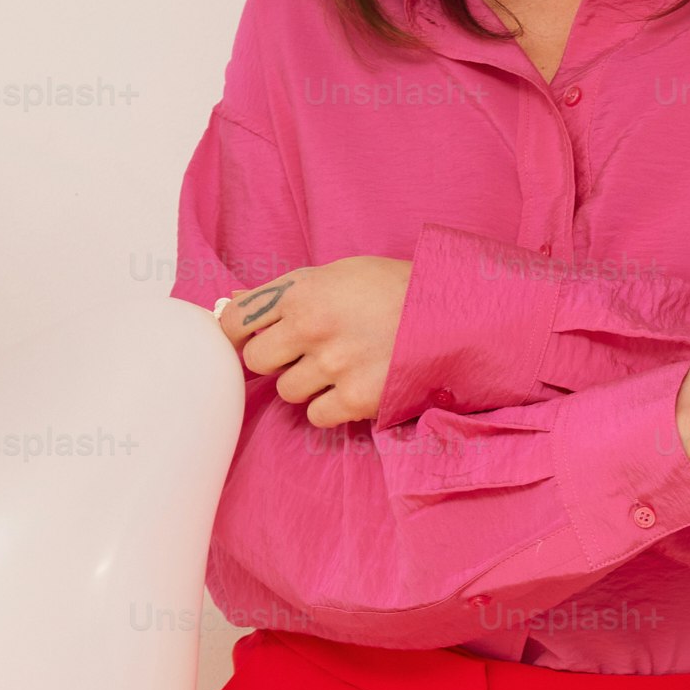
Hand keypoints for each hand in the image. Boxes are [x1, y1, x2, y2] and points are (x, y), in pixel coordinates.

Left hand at [216, 257, 411, 428]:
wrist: (456, 312)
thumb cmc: (396, 288)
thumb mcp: (339, 274)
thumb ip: (289, 292)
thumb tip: (233, 306)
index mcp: (303, 290)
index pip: (234, 320)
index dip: (237, 333)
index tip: (250, 339)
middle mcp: (313, 326)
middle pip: (256, 360)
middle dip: (276, 359)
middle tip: (306, 352)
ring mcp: (335, 364)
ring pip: (287, 391)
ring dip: (308, 384)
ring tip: (341, 366)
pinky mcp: (358, 397)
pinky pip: (317, 415)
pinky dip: (331, 407)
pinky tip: (354, 386)